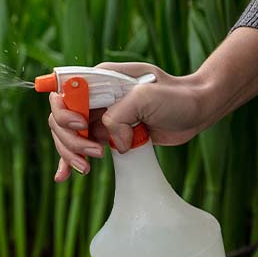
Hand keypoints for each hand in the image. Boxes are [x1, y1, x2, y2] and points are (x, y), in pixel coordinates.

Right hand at [49, 62, 206, 181]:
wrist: (197, 109)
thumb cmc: (175, 96)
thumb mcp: (145, 97)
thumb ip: (119, 116)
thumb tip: (111, 142)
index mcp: (99, 80)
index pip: (63, 93)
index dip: (65, 112)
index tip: (82, 125)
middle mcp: (94, 98)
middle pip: (60, 119)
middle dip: (70, 139)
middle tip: (95, 152)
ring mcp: (100, 118)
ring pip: (67, 137)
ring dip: (70, 154)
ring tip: (87, 168)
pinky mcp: (108, 136)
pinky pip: (81, 149)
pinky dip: (69, 162)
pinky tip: (63, 176)